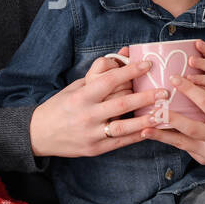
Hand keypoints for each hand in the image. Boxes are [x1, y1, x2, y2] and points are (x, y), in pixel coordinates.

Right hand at [29, 49, 167, 158]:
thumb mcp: (76, 86)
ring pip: (124, 127)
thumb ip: (100, 73)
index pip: (109, 80)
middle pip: (121, 104)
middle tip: (165, 91)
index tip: (148, 64)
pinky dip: (137, 136)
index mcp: (81, 96)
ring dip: (145, 120)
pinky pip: (120, 142)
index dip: (130, 71)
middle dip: (145, 97)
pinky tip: (151, 129)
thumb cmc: (60, 106)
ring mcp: (91, 133)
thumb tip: (124, 55)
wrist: (39, 134)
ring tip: (162, 113)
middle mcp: (87, 114)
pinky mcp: (95, 148)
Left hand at [141, 52, 204, 168]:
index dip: (190, 90)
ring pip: (181, 143)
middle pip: (190, 127)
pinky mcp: (202, 159)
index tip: (173, 78)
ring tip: (143, 127)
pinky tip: (152, 134)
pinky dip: (168, 141)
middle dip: (171, 117)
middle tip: (154, 106)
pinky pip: (182, 148)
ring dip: (161, 135)